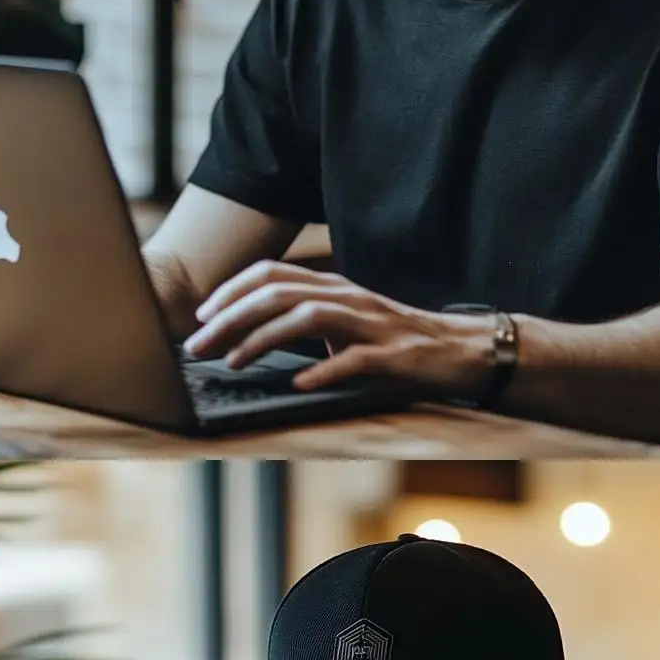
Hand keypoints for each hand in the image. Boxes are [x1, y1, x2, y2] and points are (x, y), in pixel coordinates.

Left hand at [185, 264, 493, 396]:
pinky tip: (299, 384)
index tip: (201, 316)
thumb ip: (304, 323)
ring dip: (262, 340)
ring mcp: (370, 324)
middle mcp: (347, 297)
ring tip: (233, 362)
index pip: (272, 274)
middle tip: (198, 346)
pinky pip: (352, 360)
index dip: (231, 291)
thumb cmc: (394, 341)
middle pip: (278, 294)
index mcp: (333, 287)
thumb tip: (247, 337)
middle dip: (231, 318)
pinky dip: (322, 372)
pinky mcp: (392, 354)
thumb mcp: (344, 324)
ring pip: (307, 318)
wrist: (460, 350)